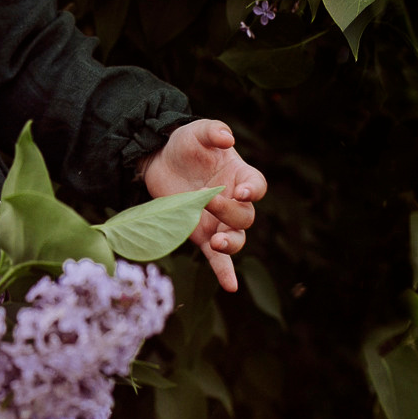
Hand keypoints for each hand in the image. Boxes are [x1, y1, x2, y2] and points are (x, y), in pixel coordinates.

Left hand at [139, 119, 266, 293]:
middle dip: (229, 212)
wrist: (160, 160)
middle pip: (246, 216)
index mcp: (240, 175)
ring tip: (217, 242)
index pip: (257, 186)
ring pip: (237, 238)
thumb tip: (226, 139)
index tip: (239, 191)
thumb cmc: (185, 144)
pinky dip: (225, 272)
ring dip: (231, 243)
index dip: (252, 190)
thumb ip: (212, 131)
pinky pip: (218, 259)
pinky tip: (231, 287)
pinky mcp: (202, 236)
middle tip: (208, 200)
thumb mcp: (196, 131)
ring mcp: (219, 221)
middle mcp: (235, 201)